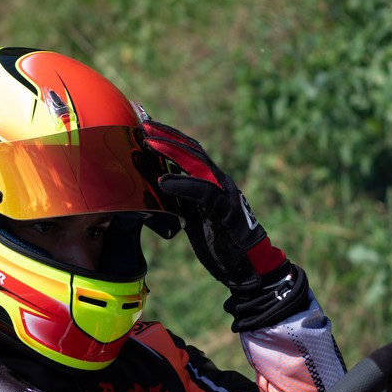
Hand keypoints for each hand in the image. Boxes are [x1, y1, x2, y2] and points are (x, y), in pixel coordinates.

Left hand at [139, 116, 308, 330]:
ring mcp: (225, 194)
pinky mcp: (226, 211)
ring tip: (150, 143)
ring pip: (198, 164)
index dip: (169, 137)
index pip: (190, 152)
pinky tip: (164, 181)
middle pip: (192, 150)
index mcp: (212, 182)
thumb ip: (182, 201)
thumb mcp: (194, 218)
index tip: (147, 126)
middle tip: (143, 125)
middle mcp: (220, 182)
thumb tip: (159, 190)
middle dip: (167, 136)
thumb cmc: (221, 243)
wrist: (248, 266)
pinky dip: (183, 185)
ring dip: (172, 151)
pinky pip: (204, 193)